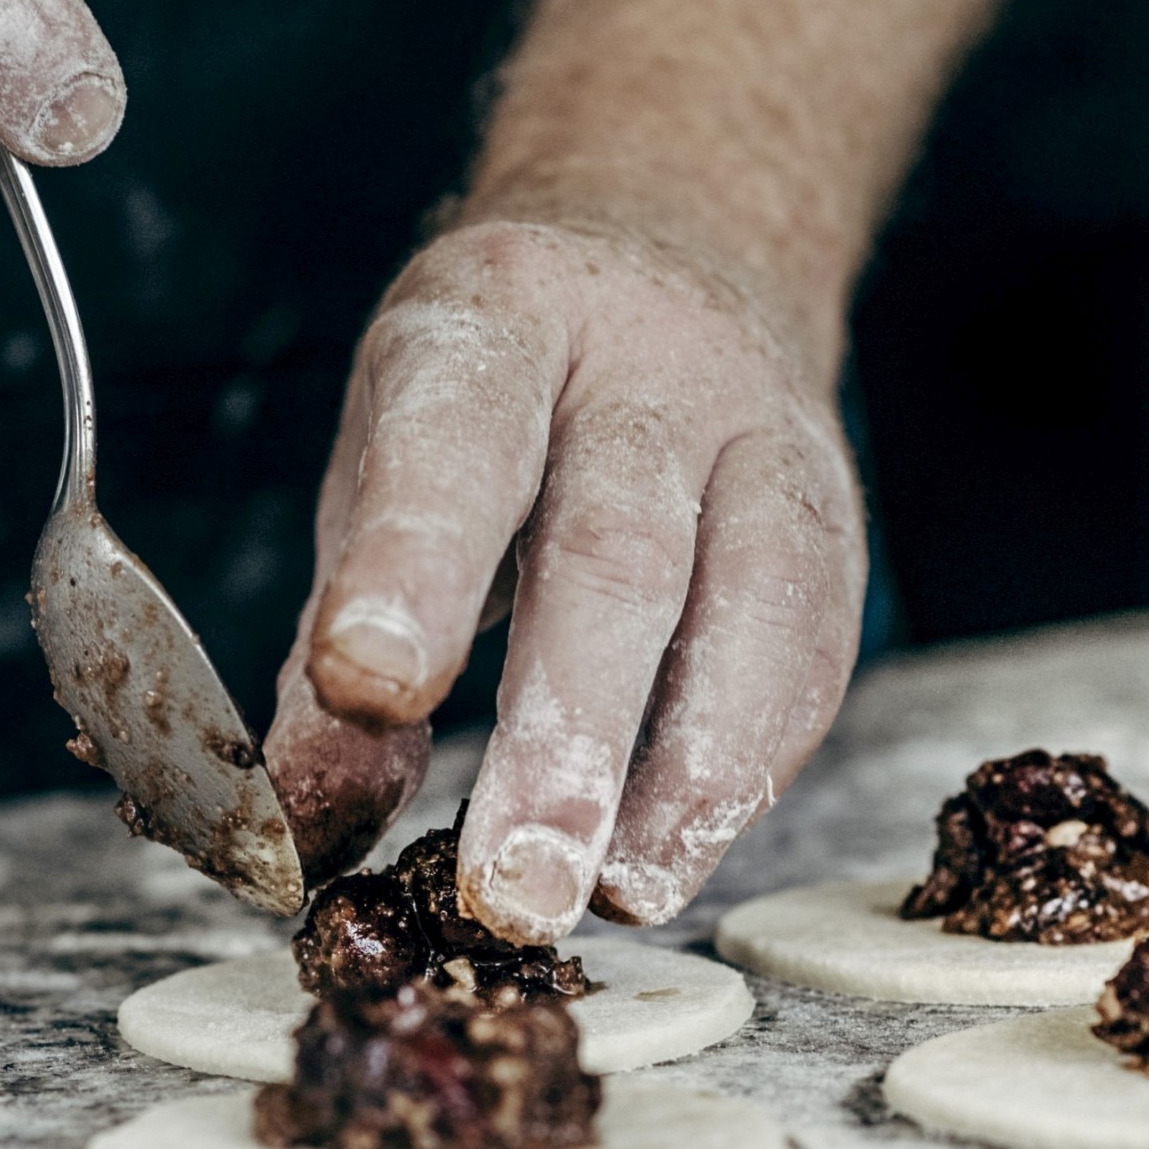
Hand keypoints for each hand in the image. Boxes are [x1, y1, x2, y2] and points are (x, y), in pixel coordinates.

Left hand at [265, 217, 868, 940]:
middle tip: (514, 888)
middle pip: (615, 553)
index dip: (411, 566)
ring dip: (683, 778)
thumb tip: (316, 825)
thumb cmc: (493, 402)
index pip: (454, 441)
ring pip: (747, 608)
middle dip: (566, 738)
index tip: (366, 687)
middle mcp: (641, 367)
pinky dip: (749, 767)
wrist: (677, 252)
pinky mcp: (833, 514)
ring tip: (617, 896)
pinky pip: (810, 653)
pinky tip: (680, 849)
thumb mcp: (378, 469)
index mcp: (495, 321)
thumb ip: (342, 648)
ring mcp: (759, 433)